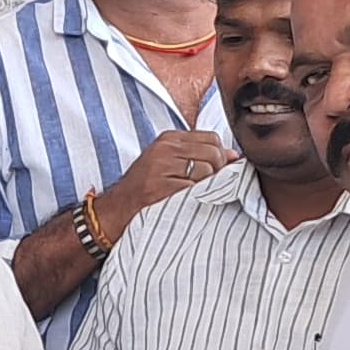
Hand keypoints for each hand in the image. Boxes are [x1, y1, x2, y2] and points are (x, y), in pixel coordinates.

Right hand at [87, 128, 230, 247]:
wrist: (115, 211)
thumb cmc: (146, 190)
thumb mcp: (169, 164)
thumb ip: (199, 156)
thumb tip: (235, 156)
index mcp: (168, 139)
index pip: (212, 138)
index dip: (221, 157)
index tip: (216, 173)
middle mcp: (164, 149)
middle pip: (214, 153)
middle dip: (218, 173)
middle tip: (207, 188)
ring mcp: (161, 168)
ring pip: (207, 171)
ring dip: (207, 188)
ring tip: (194, 197)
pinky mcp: (160, 188)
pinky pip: (195, 190)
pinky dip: (197, 199)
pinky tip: (187, 205)